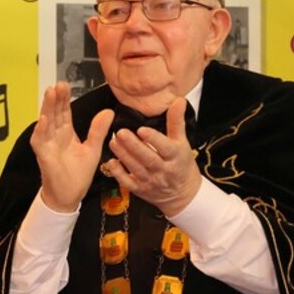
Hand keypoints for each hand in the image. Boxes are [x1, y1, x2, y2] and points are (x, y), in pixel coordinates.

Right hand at [30, 82, 113, 211]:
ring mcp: (47, 145)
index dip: (64, 99)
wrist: (69, 197)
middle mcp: (54, 136)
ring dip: (47, 108)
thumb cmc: (77, 175)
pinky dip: (41, 130)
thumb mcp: (92, 149)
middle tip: (59, 84)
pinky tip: (44, 119)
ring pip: (45, 122)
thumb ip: (98, 131)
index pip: (64, 112)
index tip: (65, 84)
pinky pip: (39, 141)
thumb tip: (108, 111)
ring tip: (50, 92)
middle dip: (55, 98)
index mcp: (66, 134)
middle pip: (54, 113)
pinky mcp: (43, 156)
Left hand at [102, 96, 200, 216]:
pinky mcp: (140, 189)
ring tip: (112, 141)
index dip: (153, 139)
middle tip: (120, 132)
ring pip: (136, 168)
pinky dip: (119, 173)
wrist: (182, 193)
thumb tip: (178, 100)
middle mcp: (163, 169)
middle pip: (147, 158)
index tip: (142, 129)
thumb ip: (176, 122)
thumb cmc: (181, 163)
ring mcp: (151, 181)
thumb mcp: (182, 142)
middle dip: (133, 146)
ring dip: (123, 155)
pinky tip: (110, 162)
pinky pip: (128, 182)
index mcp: (175, 156)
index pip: (164, 147)